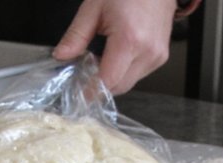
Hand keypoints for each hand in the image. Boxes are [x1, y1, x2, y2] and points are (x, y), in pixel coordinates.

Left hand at [52, 0, 178, 94]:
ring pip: (128, 82)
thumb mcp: (94, 7)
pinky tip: (116, 55)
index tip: (78, 94)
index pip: (108, 80)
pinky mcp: (161, 56)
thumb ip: (76, 35)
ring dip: (112, 78)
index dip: (91, 90)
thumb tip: (61, 55)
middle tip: (84, 71)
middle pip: (118, 86)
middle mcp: (147, 52)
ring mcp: (157, 56)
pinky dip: (124, 71)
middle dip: (99, 84)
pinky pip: (138, 74)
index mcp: (129, 40)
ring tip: (101, 57)